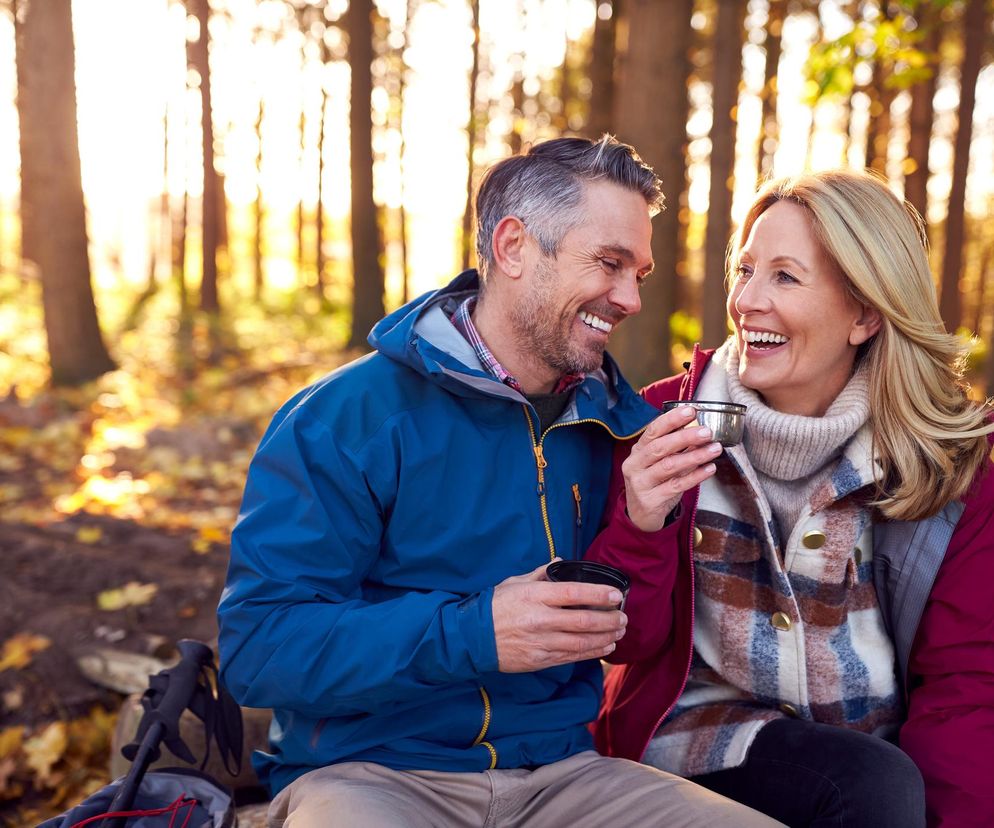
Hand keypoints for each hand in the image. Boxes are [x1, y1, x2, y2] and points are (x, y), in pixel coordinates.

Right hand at [492, 561, 626, 672]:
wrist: (473, 638)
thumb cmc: (495, 606)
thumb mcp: (515, 582)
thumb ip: (541, 573)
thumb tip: (560, 562)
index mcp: (535, 595)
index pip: (573, 593)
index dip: (598, 594)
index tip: (616, 595)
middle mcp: (540, 619)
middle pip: (583, 620)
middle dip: (609, 619)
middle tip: (624, 617)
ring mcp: (540, 642)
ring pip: (582, 642)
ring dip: (605, 637)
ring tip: (619, 632)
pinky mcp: (540, 660)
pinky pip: (572, 657)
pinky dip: (592, 653)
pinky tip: (604, 647)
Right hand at [622, 405, 721, 532]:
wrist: (640, 516)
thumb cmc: (654, 483)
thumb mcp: (658, 463)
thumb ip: (675, 448)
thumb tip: (699, 429)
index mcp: (637, 451)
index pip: (652, 430)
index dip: (671, 419)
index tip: (691, 410)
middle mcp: (635, 465)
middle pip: (660, 447)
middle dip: (685, 437)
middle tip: (707, 431)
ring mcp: (640, 483)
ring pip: (669, 466)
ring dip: (695, 456)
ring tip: (715, 449)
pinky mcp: (650, 500)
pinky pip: (676, 486)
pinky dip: (695, 476)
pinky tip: (710, 469)